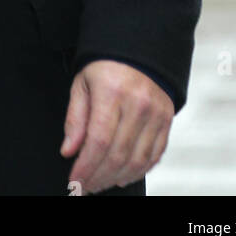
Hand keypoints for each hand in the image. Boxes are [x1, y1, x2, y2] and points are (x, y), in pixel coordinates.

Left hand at [60, 60, 173, 193]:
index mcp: (112, 91)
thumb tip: (69, 151)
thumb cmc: (106, 67)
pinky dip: (138, 171)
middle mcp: (138, 104)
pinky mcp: (167, 120)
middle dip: (98, 177)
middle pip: (118, 154)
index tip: (74, 180)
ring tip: (100, 183)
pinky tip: (122, 175)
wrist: (139, 49)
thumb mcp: (83, 84)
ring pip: (137, 160)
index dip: (85, 166)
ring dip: (116, 178)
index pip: (98, 140)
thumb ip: (75, 118)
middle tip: (85, 186)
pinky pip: (154, 155)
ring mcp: (156, 113)